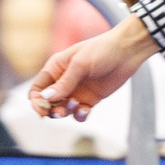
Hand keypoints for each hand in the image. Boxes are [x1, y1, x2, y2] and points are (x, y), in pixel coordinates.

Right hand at [30, 16, 158, 122]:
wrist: (127, 51)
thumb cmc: (102, 50)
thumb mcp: (80, 64)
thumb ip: (64, 83)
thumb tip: (46, 98)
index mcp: (55, 68)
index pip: (38, 88)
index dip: (37, 101)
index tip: (42, 110)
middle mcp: (63, 81)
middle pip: (48, 102)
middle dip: (50, 110)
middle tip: (59, 112)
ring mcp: (77, 90)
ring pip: (62, 109)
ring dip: (65, 113)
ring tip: (75, 106)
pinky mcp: (90, 98)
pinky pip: (79, 112)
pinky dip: (80, 115)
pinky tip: (85, 110)